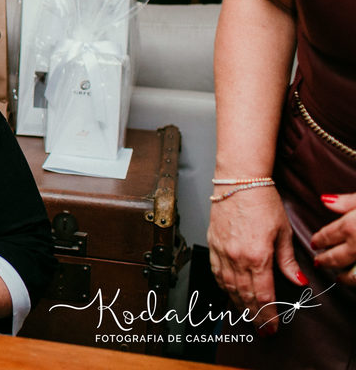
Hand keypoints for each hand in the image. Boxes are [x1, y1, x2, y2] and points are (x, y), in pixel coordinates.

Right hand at [207, 185, 304, 333]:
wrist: (238, 181)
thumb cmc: (261, 201)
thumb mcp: (283, 232)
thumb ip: (287, 261)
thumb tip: (298, 281)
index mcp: (257, 256)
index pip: (262, 295)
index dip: (268, 314)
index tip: (272, 327)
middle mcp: (236, 257)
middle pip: (244, 295)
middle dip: (254, 315)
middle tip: (261, 329)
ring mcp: (221, 251)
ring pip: (228, 287)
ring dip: (238, 304)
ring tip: (246, 316)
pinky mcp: (212, 244)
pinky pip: (216, 273)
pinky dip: (223, 287)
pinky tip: (228, 293)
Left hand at [311, 192, 355, 284]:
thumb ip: (347, 201)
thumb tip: (325, 200)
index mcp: (352, 226)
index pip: (328, 236)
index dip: (320, 240)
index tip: (315, 243)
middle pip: (336, 258)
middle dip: (326, 261)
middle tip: (318, 263)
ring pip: (352, 275)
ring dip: (344, 277)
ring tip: (339, 277)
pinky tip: (355, 279)